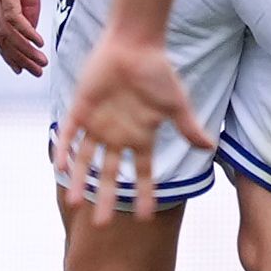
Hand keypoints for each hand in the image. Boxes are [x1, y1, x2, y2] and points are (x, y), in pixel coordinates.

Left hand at [0, 0, 50, 74]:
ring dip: (23, 49)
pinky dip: (25, 31)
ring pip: (6, 30)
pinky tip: (36, 41)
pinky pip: (13, 15)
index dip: (8, 52)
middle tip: (33, 71)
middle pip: (0, 36)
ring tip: (39, 62)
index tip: (22, 66)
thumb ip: (29, 2)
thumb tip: (30, 25)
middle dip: (17, 57)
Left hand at [52, 30, 211, 221]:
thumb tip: (209, 148)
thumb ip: (188, 127)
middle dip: (106, 198)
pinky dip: (65, 151)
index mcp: (141, 136)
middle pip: (110, 174)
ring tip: (75, 204)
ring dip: (81, 181)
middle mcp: (118, 135)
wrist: (134, 44)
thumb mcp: (176, 103)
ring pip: (86, 160)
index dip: (144, 194)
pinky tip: (61, 168)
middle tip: (101, 225)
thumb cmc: (158, 72)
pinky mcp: (81, 109)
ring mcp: (98, 124)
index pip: (143, 172)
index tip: (144, 218)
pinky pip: (71, 135)